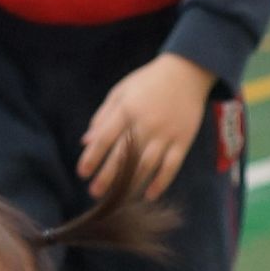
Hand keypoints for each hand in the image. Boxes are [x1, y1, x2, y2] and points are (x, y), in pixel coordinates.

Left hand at [80, 54, 215, 201]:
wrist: (187, 72)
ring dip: (131, 184)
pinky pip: (171, 166)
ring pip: (146, 165)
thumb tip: (86, 142)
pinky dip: (161, 182)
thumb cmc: (148, 82)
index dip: (92, 157)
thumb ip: (103, 117)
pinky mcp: (183, 140)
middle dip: (107, 177)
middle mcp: (146, 124)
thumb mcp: (121, 92)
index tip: (82, 173)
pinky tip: (149, 195)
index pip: (104, 139)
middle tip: (94, 193)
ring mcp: (166, 134)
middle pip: (123, 156)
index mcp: (127, 110)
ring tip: (118, 198)